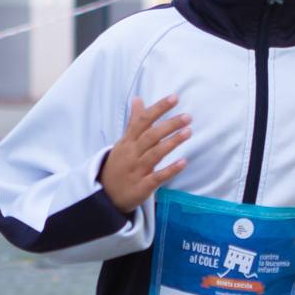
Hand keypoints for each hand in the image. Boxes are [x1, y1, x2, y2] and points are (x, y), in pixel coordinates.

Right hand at [99, 96, 188, 212]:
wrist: (105, 195)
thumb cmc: (119, 165)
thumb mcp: (123, 142)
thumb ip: (134, 122)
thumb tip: (138, 99)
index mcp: (128, 141)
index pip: (143, 120)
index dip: (158, 108)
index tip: (174, 98)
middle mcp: (132, 153)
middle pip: (150, 136)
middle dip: (169, 125)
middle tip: (188, 117)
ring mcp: (137, 170)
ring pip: (155, 154)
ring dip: (172, 142)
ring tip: (188, 132)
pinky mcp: (142, 187)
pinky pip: (157, 177)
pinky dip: (170, 170)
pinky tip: (183, 162)